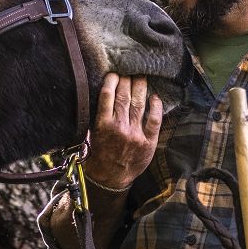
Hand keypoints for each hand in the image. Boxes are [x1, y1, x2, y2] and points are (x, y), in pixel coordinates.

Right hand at [83, 73, 161, 190]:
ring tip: (142, 77)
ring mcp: (135, 134)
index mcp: (102, 124)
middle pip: (124, 97)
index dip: (112, 81)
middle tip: (129, 71)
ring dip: (140, 88)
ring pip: (139, 104)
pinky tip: (154, 97)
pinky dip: (155, 107)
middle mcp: (119, 127)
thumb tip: (105, 92)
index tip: (114, 73)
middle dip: (127, 81)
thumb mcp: (92, 133)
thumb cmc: (100, 153)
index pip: (107, 96)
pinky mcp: (148, 141)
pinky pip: (154, 120)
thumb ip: (98, 115)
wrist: (110, 177)